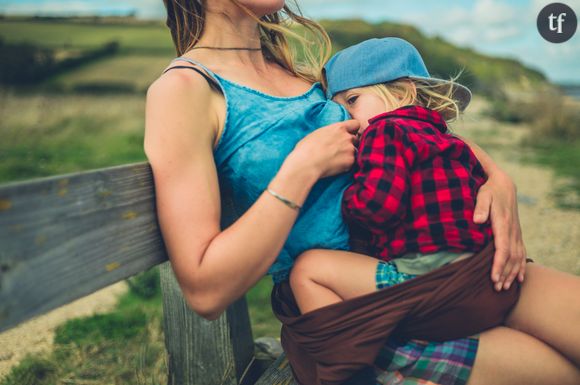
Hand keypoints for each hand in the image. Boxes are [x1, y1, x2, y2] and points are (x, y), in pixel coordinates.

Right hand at [288, 119, 359, 178]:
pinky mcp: (350, 162)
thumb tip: (331, 136)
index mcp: (339, 128)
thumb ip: (330, 133)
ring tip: (335, 160)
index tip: (348, 134)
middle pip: (356, 139)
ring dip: (348, 155)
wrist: (306, 163)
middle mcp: (347, 137)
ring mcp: (350, 149)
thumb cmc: (306, 149)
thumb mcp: (318, 133)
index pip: (355, 124)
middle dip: (350, 144)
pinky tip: (335, 166)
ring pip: (354, 151)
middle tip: (339, 150)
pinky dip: (346, 165)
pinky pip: (352, 163)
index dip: (353, 130)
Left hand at [474, 170, 525, 290]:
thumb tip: (478, 220)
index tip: (493, 277)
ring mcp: (516, 233)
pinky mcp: (516, 233)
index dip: (498, 265)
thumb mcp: (483, 195)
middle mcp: (512, 231)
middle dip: (504, 274)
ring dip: (512, 273)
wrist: (504, 184)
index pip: (502, 249)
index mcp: (503, 224)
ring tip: (505, 288)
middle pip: (510, 258)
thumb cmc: (489, 190)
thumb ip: (480, 207)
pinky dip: (521, 267)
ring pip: (517, 257)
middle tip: (496, 288)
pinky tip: (519, 279)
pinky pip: (522, 253)